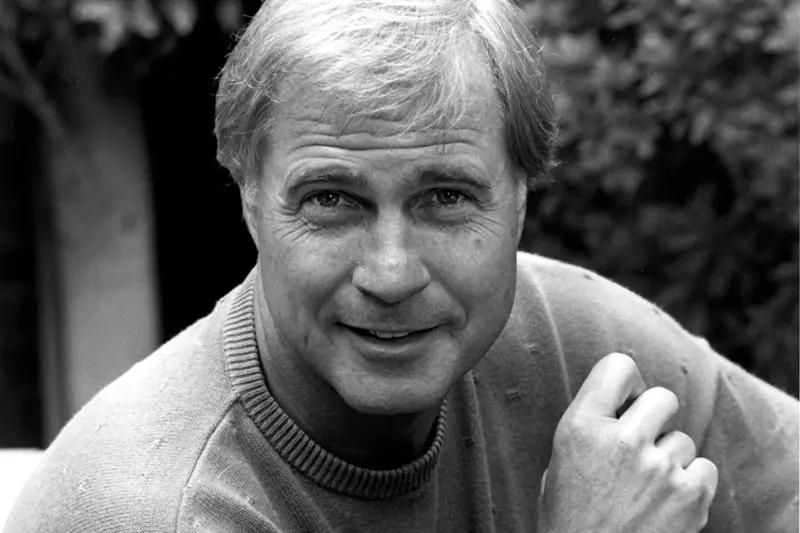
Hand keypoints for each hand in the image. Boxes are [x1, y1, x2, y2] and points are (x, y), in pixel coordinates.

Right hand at [537, 353, 717, 532]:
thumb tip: (626, 401)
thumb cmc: (569, 517)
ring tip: (647, 488)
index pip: (618, 367)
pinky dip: (691, 484)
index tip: (627, 403)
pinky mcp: (690, 496)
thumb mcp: (560, 461)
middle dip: (655, 419)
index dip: (628, 383)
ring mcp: (659, 468)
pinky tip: (666, 503)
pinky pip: (704, 468)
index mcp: (580, 427)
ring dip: (670, 459)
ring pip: (683, 440)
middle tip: (642, 444)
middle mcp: (621, 440)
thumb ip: (591, 425)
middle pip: (663, 398)